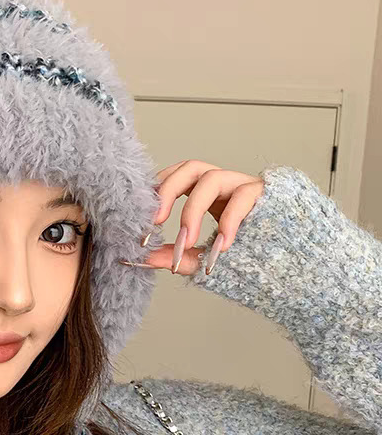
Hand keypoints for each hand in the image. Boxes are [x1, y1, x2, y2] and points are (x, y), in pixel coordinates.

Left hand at [120, 160, 264, 275]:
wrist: (294, 267)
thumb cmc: (250, 257)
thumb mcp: (204, 259)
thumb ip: (177, 256)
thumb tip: (144, 258)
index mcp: (208, 195)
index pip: (177, 178)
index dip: (157, 192)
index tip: (141, 220)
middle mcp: (225, 185)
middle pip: (190, 168)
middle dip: (168, 190)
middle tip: (154, 221)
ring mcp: (246, 187)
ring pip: (213, 178)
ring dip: (193, 209)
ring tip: (187, 240)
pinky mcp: (268, 195)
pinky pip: (245, 196)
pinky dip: (229, 220)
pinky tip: (222, 244)